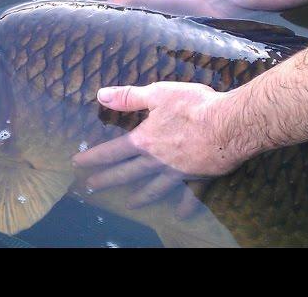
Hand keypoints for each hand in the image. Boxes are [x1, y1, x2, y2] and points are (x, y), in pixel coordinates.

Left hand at [72, 82, 247, 212]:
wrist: (230, 125)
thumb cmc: (193, 105)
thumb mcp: (157, 93)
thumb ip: (128, 97)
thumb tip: (101, 95)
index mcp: (145, 140)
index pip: (113, 151)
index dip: (94, 157)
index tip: (77, 164)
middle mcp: (157, 161)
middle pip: (127, 173)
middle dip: (107, 180)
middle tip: (91, 187)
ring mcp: (177, 172)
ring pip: (154, 188)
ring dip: (140, 196)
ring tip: (130, 204)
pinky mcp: (199, 177)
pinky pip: (189, 195)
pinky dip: (184, 205)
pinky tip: (180, 214)